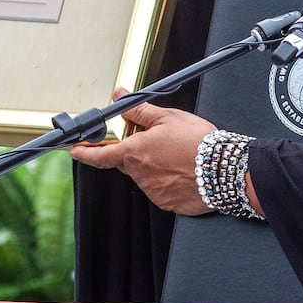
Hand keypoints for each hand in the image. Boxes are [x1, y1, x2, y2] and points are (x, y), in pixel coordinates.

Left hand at [70, 91, 216, 215]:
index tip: (75, 150)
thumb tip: (119, 98)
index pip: (99, 155)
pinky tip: (184, 170)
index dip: (84, 152)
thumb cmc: (199, 143)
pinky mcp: (168, 204)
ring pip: (145, 176)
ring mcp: (153, 192)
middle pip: (127, 163)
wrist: (226, 170)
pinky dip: (169, 180)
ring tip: (179, 155)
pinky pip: (161, 190)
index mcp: (134, 153)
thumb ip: (139, 110)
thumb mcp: (168, 117)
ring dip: (155, 166)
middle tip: (156, 142)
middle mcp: (140, 175)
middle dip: (136, 152)